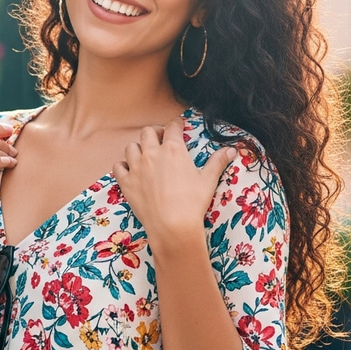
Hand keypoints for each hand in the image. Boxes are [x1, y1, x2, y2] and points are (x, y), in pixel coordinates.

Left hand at [112, 117, 236, 253]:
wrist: (172, 226)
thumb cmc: (192, 203)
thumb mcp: (208, 180)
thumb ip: (218, 161)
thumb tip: (232, 150)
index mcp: (173, 149)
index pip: (172, 127)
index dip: (176, 124)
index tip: (178, 125)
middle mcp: (152, 154)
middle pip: (148, 132)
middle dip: (155, 132)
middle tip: (161, 138)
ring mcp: (136, 168)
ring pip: (131, 147)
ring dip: (138, 147)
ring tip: (145, 154)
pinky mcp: (126, 183)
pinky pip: (118, 166)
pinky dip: (123, 165)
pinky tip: (129, 169)